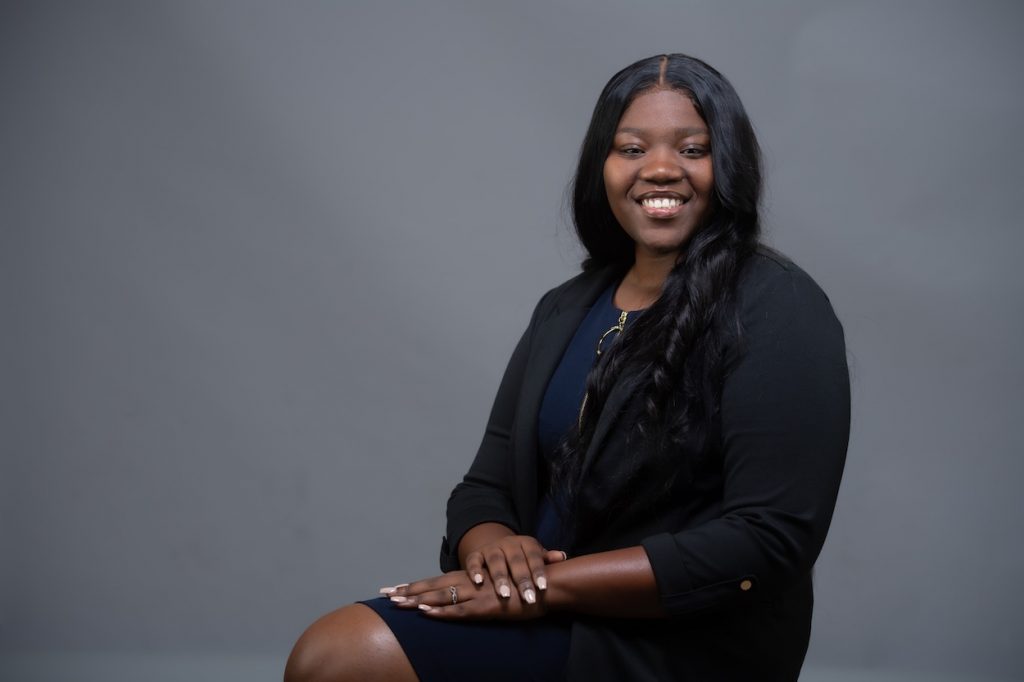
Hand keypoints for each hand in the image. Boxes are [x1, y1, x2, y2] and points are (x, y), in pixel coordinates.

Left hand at [379, 570, 544, 620]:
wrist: (546, 584)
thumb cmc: (523, 587)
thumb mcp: (499, 588)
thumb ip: (484, 591)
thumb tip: (470, 595)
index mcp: (470, 579)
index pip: (435, 581)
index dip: (414, 586)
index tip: (393, 589)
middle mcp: (469, 583)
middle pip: (432, 587)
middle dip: (406, 592)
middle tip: (384, 595)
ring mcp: (476, 594)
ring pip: (440, 597)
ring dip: (417, 601)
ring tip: (397, 603)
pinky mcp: (486, 607)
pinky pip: (459, 611)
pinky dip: (441, 612)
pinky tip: (426, 612)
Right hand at [462, 534, 566, 604]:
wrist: (497, 549)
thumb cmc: (523, 559)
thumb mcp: (535, 557)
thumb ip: (547, 558)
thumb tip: (562, 556)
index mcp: (526, 542)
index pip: (533, 556)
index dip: (538, 571)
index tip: (543, 587)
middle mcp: (508, 543)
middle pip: (515, 560)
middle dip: (522, 580)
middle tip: (527, 598)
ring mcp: (491, 548)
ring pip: (495, 561)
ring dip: (500, 577)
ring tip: (504, 595)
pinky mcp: (475, 554)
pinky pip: (473, 560)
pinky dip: (475, 570)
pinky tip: (479, 582)